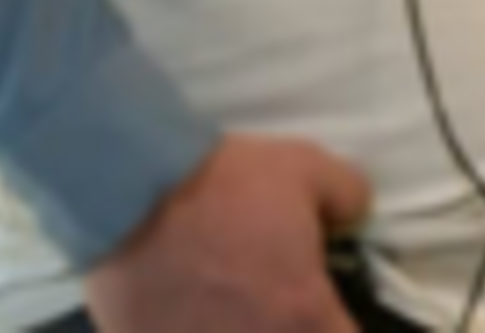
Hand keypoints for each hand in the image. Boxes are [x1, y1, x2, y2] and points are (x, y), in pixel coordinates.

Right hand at [84, 133, 372, 332]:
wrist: (130, 189)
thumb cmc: (226, 183)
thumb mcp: (308, 168)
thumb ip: (349, 198)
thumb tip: (354, 218)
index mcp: (305, 318)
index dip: (340, 327)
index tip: (327, 312)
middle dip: (289, 327)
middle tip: (277, 304)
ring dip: (239, 328)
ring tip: (229, 306)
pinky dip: (192, 330)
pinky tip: (188, 313)